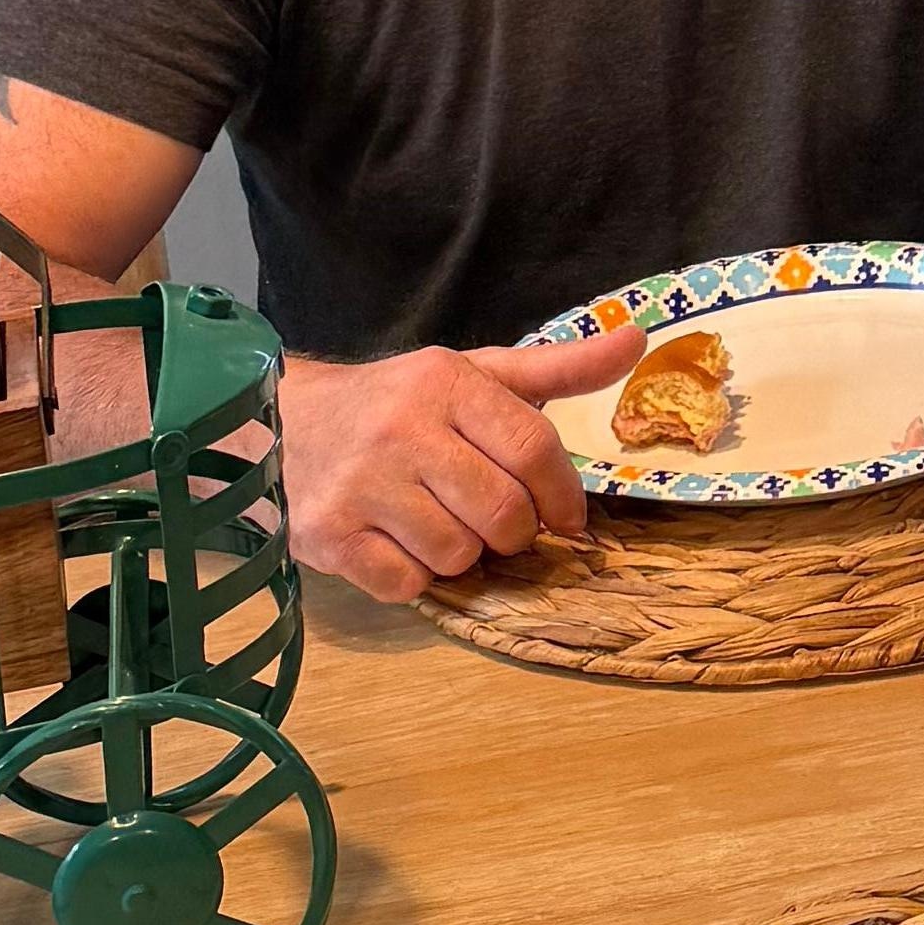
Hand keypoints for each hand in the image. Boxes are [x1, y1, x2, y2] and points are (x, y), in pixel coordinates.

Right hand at [280, 331, 640, 603]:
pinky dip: (413, 576)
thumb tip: (636, 340)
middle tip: (496, 523)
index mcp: (444, 382)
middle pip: (503, 513)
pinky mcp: (330, 535)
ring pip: (458, 555)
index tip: (566, 518)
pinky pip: (407, 584)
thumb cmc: (398, 405)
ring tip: (437, 522)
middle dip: (514, 532)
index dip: (563, 495)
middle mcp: (402, 429)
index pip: (533, 448)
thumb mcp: (473, 375)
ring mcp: (361, 485)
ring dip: (461, 554)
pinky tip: (397, 542)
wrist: (288, 424)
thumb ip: (556, 367)